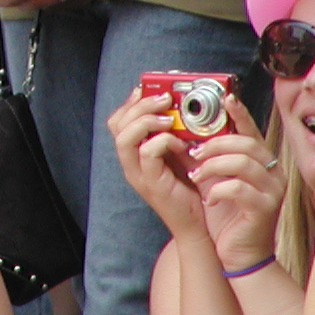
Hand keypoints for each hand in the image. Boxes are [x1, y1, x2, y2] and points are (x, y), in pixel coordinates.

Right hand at [107, 86, 205, 239]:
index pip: (118, 120)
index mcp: (134, 153)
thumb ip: (176, 133)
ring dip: (147, 120)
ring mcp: (138, 173)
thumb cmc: (191, 188)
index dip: (131, 102)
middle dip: (139, 105)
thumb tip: (183, 106)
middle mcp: (130, 162)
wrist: (197, 225)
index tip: (148, 89)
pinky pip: (147, 153)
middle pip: (117, 124)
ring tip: (169, 118)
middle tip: (164, 99)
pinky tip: (180, 143)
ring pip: (125, 137)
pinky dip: (163, 141)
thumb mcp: (180, 154)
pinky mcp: (151, 182)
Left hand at [185, 96, 284, 273]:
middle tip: (193, 153)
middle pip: (246, 143)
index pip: (251, 131)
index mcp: (259, 161)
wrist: (238, 253)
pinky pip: (240, 188)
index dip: (240, 113)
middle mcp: (271, 172)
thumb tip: (183, 133)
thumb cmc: (225, 214)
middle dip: (214, 145)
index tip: (226, 98)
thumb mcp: (213, 179)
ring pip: (243, 162)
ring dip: (212, 166)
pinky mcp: (265, 209)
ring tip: (196, 177)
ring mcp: (272, 190)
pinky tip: (210, 200)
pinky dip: (219, 190)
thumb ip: (206, 157)